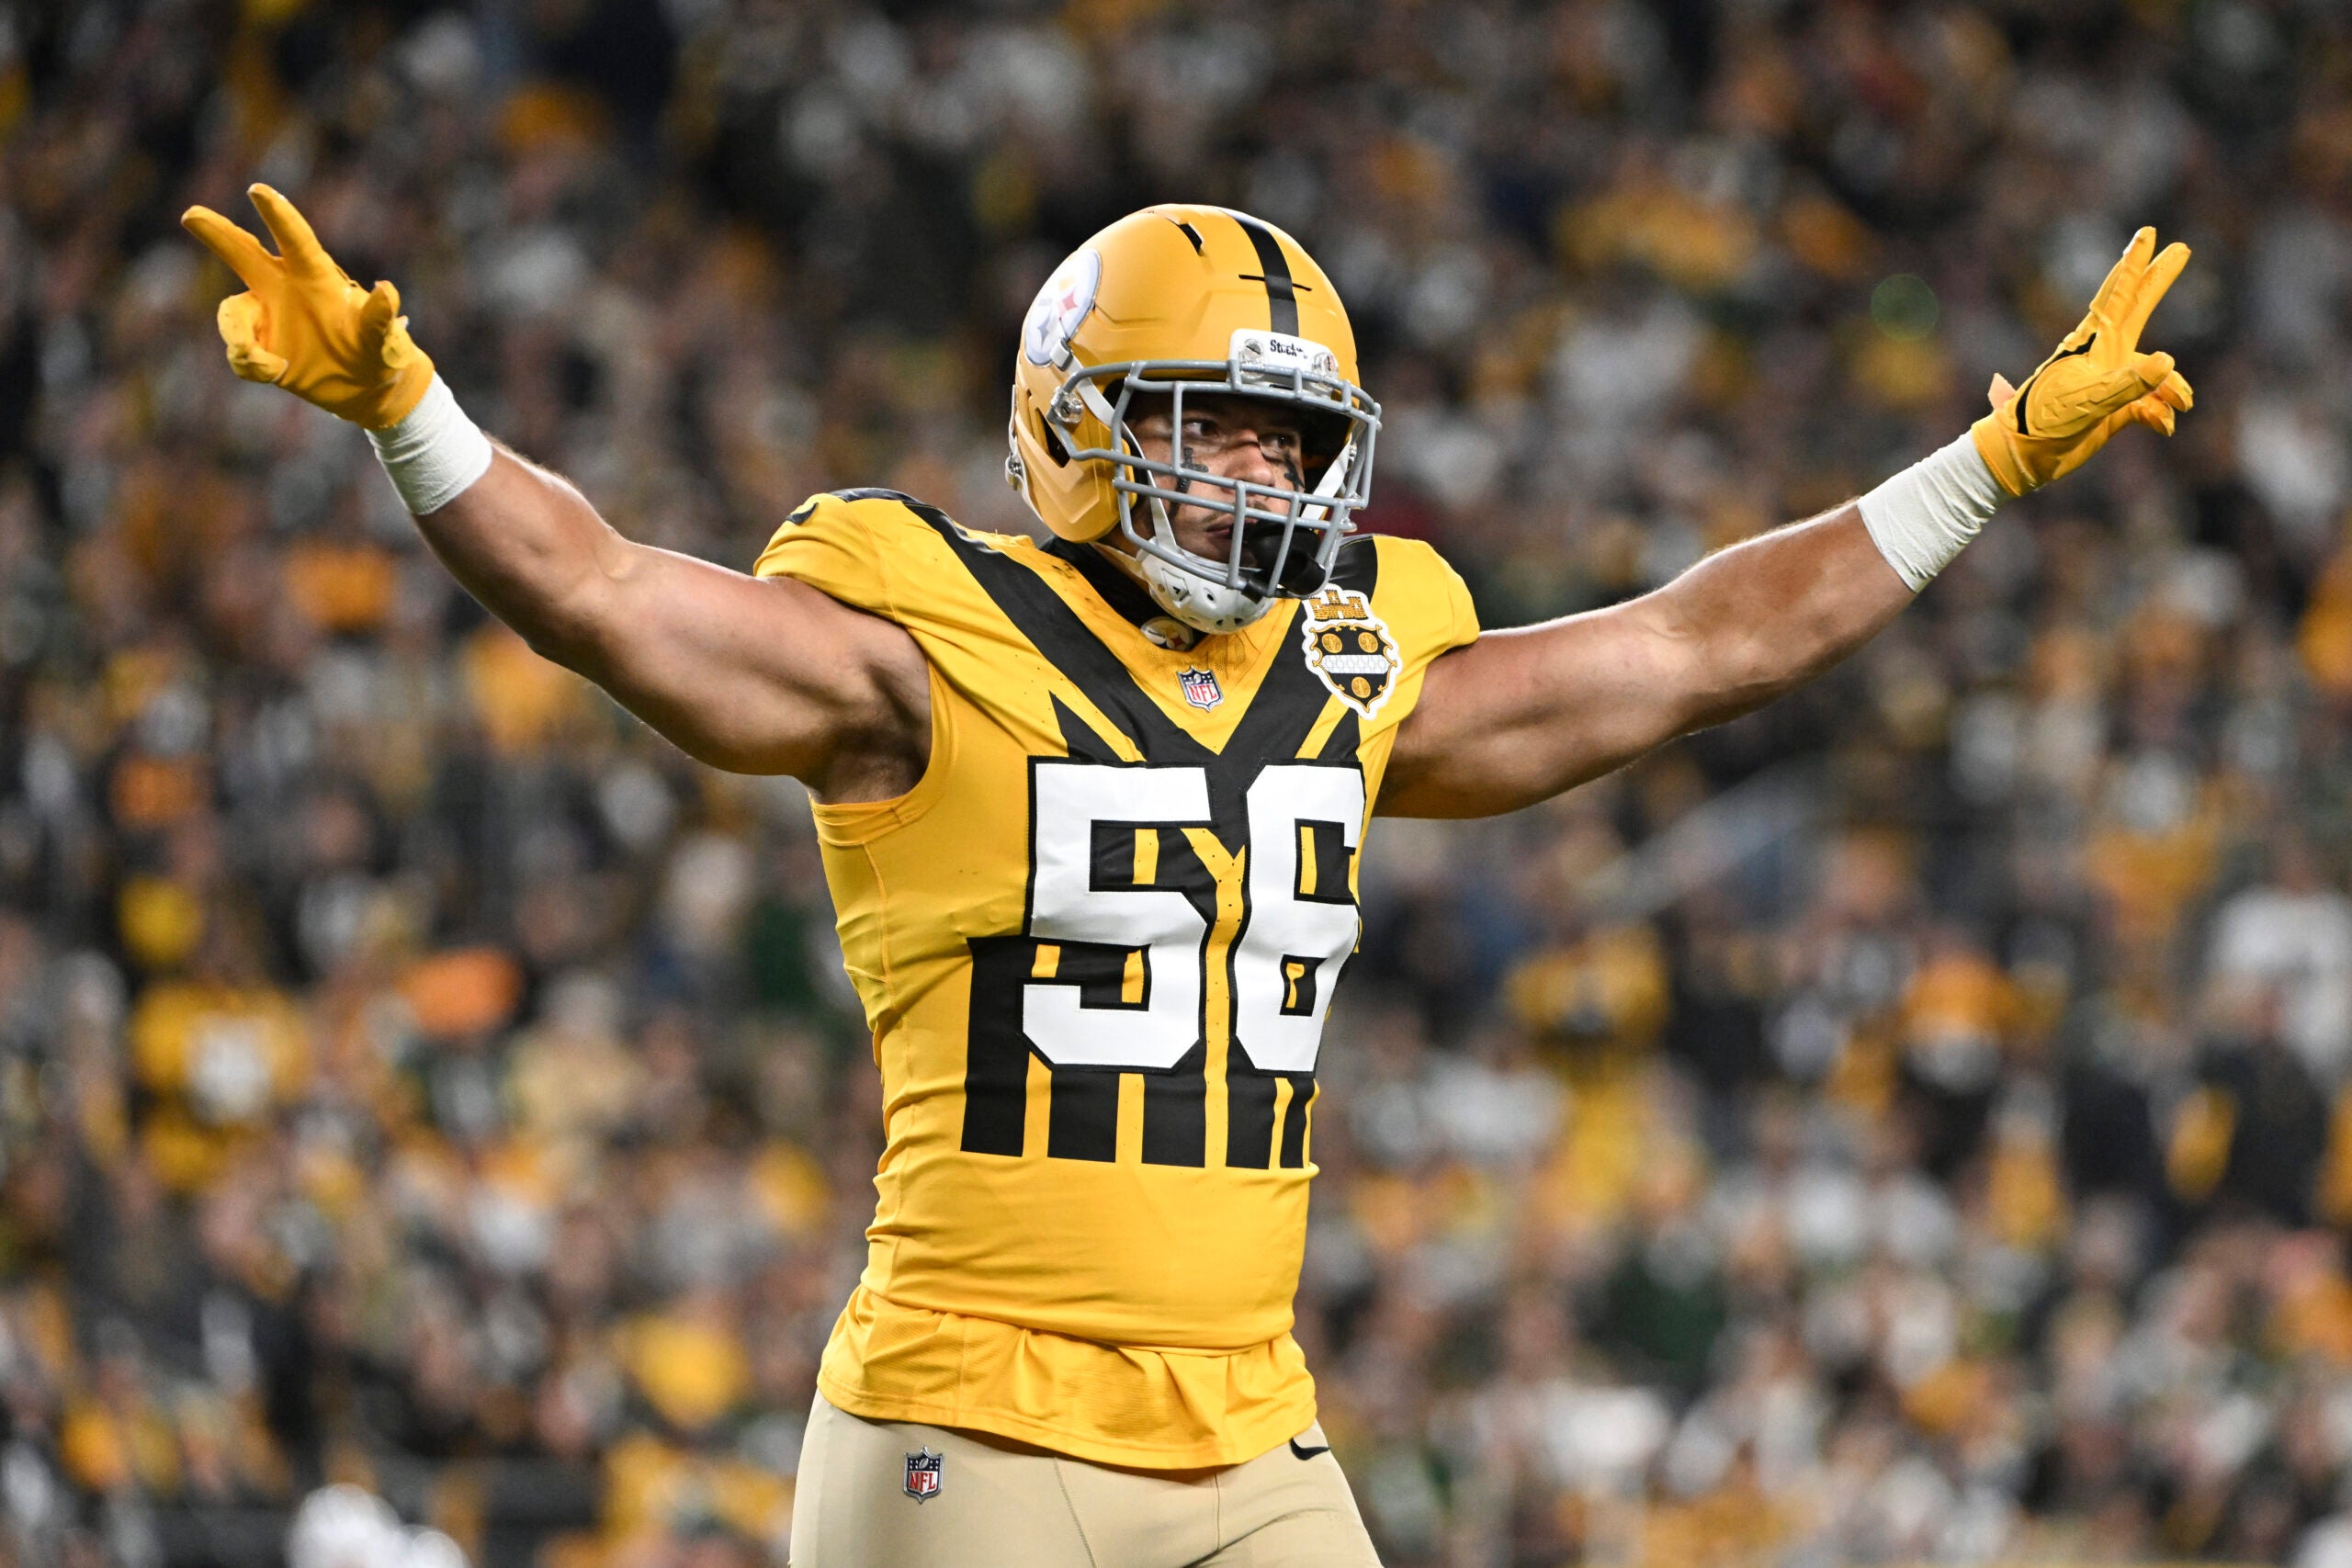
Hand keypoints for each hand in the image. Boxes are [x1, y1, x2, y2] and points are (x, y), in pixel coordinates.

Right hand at [181, 184, 434, 429]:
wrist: (364, 389)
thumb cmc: (378, 355)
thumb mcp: (385, 342)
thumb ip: (381, 319)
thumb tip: (387, 290)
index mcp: (316, 278)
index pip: (294, 241)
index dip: (278, 216)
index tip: (258, 191)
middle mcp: (284, 289)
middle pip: (243, 254)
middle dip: (217, 233)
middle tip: (191, 214)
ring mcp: (266, 316)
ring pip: (232, 312)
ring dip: (237, 335)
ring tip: (262, 365)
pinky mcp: (257, 347)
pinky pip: (239, 353)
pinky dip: (250, 365)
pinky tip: (274, 373)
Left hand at [1971, 227, 2194, 495]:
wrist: (2022, 458)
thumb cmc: (2044, 424)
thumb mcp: (2087, 403)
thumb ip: (2128, 384)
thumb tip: (2168, 363)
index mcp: (2093, 344)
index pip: (2119, 295)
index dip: (2135, 264)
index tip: (2147, 233)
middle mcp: (2104, 356)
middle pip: (2139, 309)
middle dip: (2158, 280)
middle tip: (2182, 249)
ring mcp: (2109, 381)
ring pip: (2156, 372)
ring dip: (2174, 388)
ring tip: (2182, 404)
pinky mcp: (2112, 409)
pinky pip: (2149, 405)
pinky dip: (2161, 415)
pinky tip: (2163, 427)